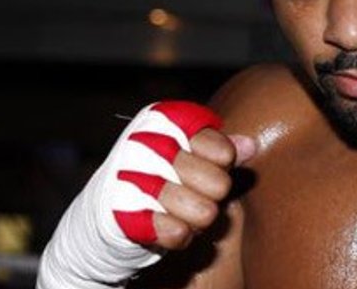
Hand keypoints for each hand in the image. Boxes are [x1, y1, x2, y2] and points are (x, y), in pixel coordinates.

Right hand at [38, 101, 256, 288]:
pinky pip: (175, 232)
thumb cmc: (163, 176)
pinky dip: (181, 235)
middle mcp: (145, 143)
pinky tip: (174, 227)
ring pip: (203, 211)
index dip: (224, 161)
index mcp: (163, 120)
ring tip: (188, 211)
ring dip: (199, 218)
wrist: (106, 212)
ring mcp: (131, 177)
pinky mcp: (120, 213)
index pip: (219, 146)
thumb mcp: (194, 156)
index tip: (216, 163)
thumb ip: (222, 149)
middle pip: (219, 182)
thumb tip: (251, 145)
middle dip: (215, 195)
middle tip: (201, 193)